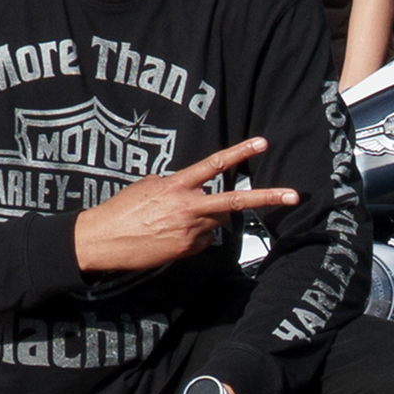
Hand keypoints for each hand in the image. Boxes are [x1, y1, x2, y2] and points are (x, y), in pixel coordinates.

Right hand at [74, 138, 298, 272]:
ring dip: (210, 219)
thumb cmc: (122, 209)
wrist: (99, 241)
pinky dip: (197, 236)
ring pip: (219, 222)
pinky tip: (172, 236)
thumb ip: (177, 185)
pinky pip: (205, 240)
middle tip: (294, 195)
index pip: (214, 164)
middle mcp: (188, 207)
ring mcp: (189, 230)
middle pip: (235, 201)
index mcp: (176, 186)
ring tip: (177, 220)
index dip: (240, 152)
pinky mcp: (186, 249)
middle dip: (267, 197)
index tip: (262, 144)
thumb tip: (196, 189)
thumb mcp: (148, 186)